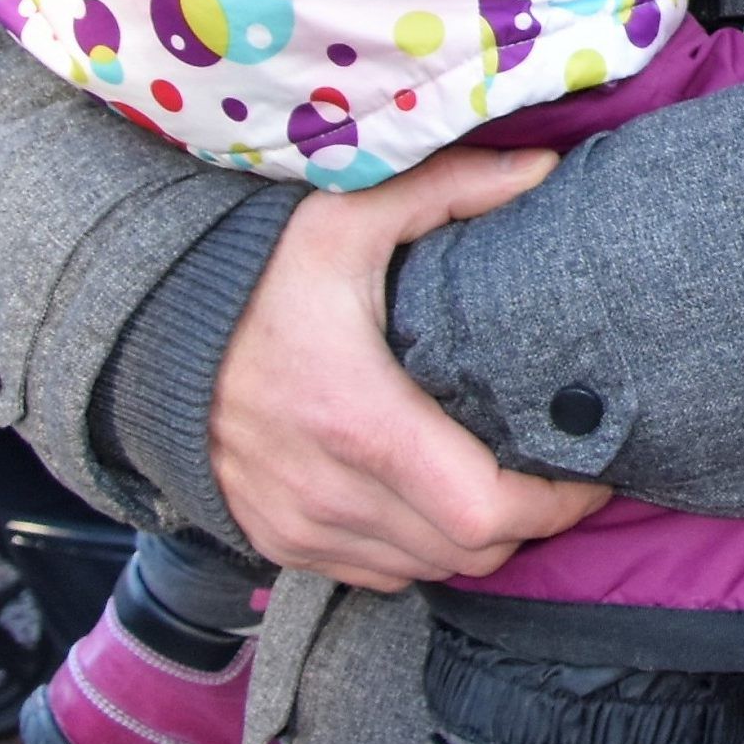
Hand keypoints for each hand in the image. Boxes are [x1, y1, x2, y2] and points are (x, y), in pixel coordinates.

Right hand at [211, 147, 609, 593]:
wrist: (147, 336)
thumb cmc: (258, 276)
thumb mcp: (348, 215)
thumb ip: (452, 188)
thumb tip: (545, 169)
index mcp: (360, 419)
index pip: (485, 508)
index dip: (557, 502)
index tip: (596, 468)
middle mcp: (329, 492)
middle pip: (470, 550)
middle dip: (534, 519)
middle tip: (566, 469)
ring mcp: (301, 527)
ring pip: (429, 569)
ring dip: (480, 537)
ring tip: (512, 478)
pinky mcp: (280, 542)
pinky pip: (379, 574)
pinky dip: (422, 549)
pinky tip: (439, 495)